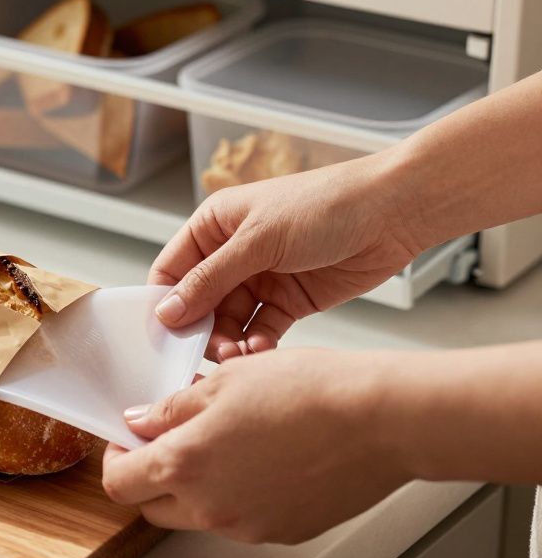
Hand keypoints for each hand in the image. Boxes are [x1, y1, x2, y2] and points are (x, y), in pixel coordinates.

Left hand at [100, 348, 410, 543]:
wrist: (381, 419)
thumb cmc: (310, 391)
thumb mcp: (224, 380)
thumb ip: (172, 408)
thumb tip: (141, 420)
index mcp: (185, 464)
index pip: (119, 481)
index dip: (116, 457)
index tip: (127, 438)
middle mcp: (211, 506)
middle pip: (151, 506)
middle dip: (149, 475)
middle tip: (169, 439)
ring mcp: (247, 526)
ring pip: (196, 514)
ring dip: (195, 485)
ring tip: (226, 440)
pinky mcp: (282, 531)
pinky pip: (241, 518)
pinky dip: (237, 493)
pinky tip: (262, 456)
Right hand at [151, 158, 423, 361]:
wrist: (393, 212)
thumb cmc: (327, 203)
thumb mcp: (258, 241)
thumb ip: (210, 279)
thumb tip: (168, 310)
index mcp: (213, 226)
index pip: (172, 271)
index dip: (165, 304)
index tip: (165, 336)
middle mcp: (233, 253)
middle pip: (199, 304)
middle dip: (201, 330)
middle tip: (209, 352)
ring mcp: (262, 278)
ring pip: (230, 322)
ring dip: (231, 341)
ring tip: (240, 354)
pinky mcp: (290, 300)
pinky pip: (261, 330)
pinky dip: (258, 344)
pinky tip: (262, 351)